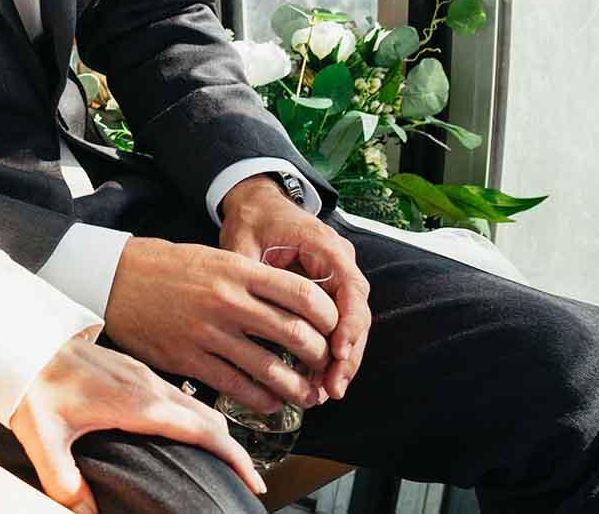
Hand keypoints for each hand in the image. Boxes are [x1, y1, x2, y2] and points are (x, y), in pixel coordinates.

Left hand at [10, 334, 264, 512]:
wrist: (20, 338)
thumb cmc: (31, 382)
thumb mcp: (43, 437)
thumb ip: (64, 479)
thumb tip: (85, 511)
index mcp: (136, 402)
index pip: (201, 430)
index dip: (232, 456)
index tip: (252, 479)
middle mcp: (147, 384)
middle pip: (208, 417)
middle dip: (235, 448)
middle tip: (249, 479)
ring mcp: (142, 373)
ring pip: (196, 403)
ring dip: (217, 431)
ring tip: (227, 459)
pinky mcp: (132, 369)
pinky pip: (179, 395)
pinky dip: (197, 417)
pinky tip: (188, 431)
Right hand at [101, 229, 336, 414]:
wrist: (113, 279)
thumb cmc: (166, 267)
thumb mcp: (214, 258)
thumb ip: (251, 280)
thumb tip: (294, 306)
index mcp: (238, 270)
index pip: (303, 294)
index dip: (329, 317)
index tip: (333, 329)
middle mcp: (228, 301)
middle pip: (296, 335)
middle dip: (320, 356)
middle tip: (323, 365)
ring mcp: (208, 333)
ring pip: (272, 370)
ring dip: (298, 388)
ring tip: (306, 394)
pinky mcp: (189, 359)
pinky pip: (238, 388)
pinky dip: (262, 400)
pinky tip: (270, 402)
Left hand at [217, 175, 372, 399]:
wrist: (258, 204)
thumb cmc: (253, 220)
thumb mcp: (244, 241)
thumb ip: (247, 272)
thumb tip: (241, 310)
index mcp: (325, 246)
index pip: (350, 288)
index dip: (348, 324)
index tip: (337, 354)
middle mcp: (340, 263)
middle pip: (357, 314)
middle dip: (348, 354)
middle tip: (332, 388)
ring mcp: (337, 278)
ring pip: (351, 325)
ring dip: (341, 360)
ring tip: (326, 393)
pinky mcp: (328, 293)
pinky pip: (337, 325)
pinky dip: (331, 352)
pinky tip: (319, 380)